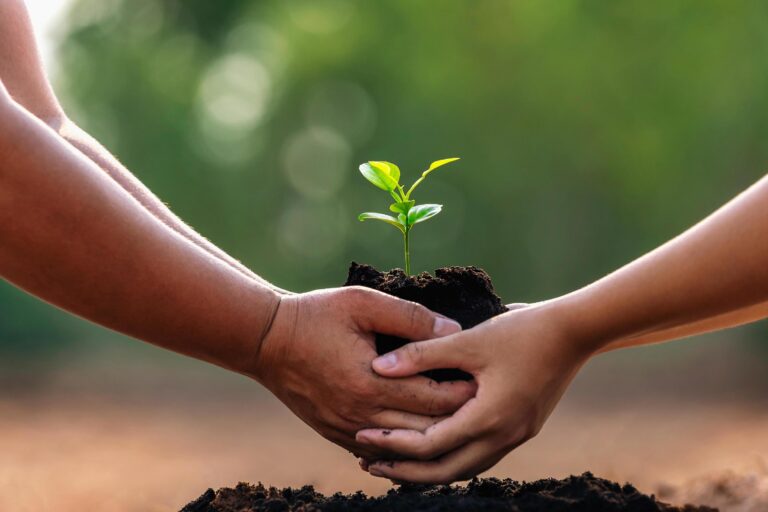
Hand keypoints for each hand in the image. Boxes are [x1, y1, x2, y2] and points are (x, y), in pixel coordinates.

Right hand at [252, 286, 476, 458]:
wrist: (266, 341)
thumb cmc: (316, 315)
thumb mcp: (363, 303)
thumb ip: (411, 318)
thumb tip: (454, 330)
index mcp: (372, 383)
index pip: (435, 399)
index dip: (466, 394)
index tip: (488, 383)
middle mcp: (362, 415)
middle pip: (425, 429)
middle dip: (457, 419)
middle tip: (484, 406)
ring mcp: (347, 429)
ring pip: (404, 447)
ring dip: (433, 437)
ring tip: (460, 422)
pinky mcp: (335, 434)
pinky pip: (378, 452)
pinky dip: (404, 447)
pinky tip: (421, 437)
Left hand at [356, 301, 592, 482]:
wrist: (574, 332)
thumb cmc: (521, 331)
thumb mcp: (468, 340)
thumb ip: (422, 354)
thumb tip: (378, 368)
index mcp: (489, 418)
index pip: (430, 446)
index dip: (393, 443)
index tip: (363, 435)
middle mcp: (503, 436)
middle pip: (445, 471)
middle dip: (405, 471)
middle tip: (369, 465)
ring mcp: (515, 437)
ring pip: (464, 469)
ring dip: (428, 469)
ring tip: (395, 463)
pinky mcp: (521, 429)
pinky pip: (480, 457)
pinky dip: (452, 458)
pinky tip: (434, 448)